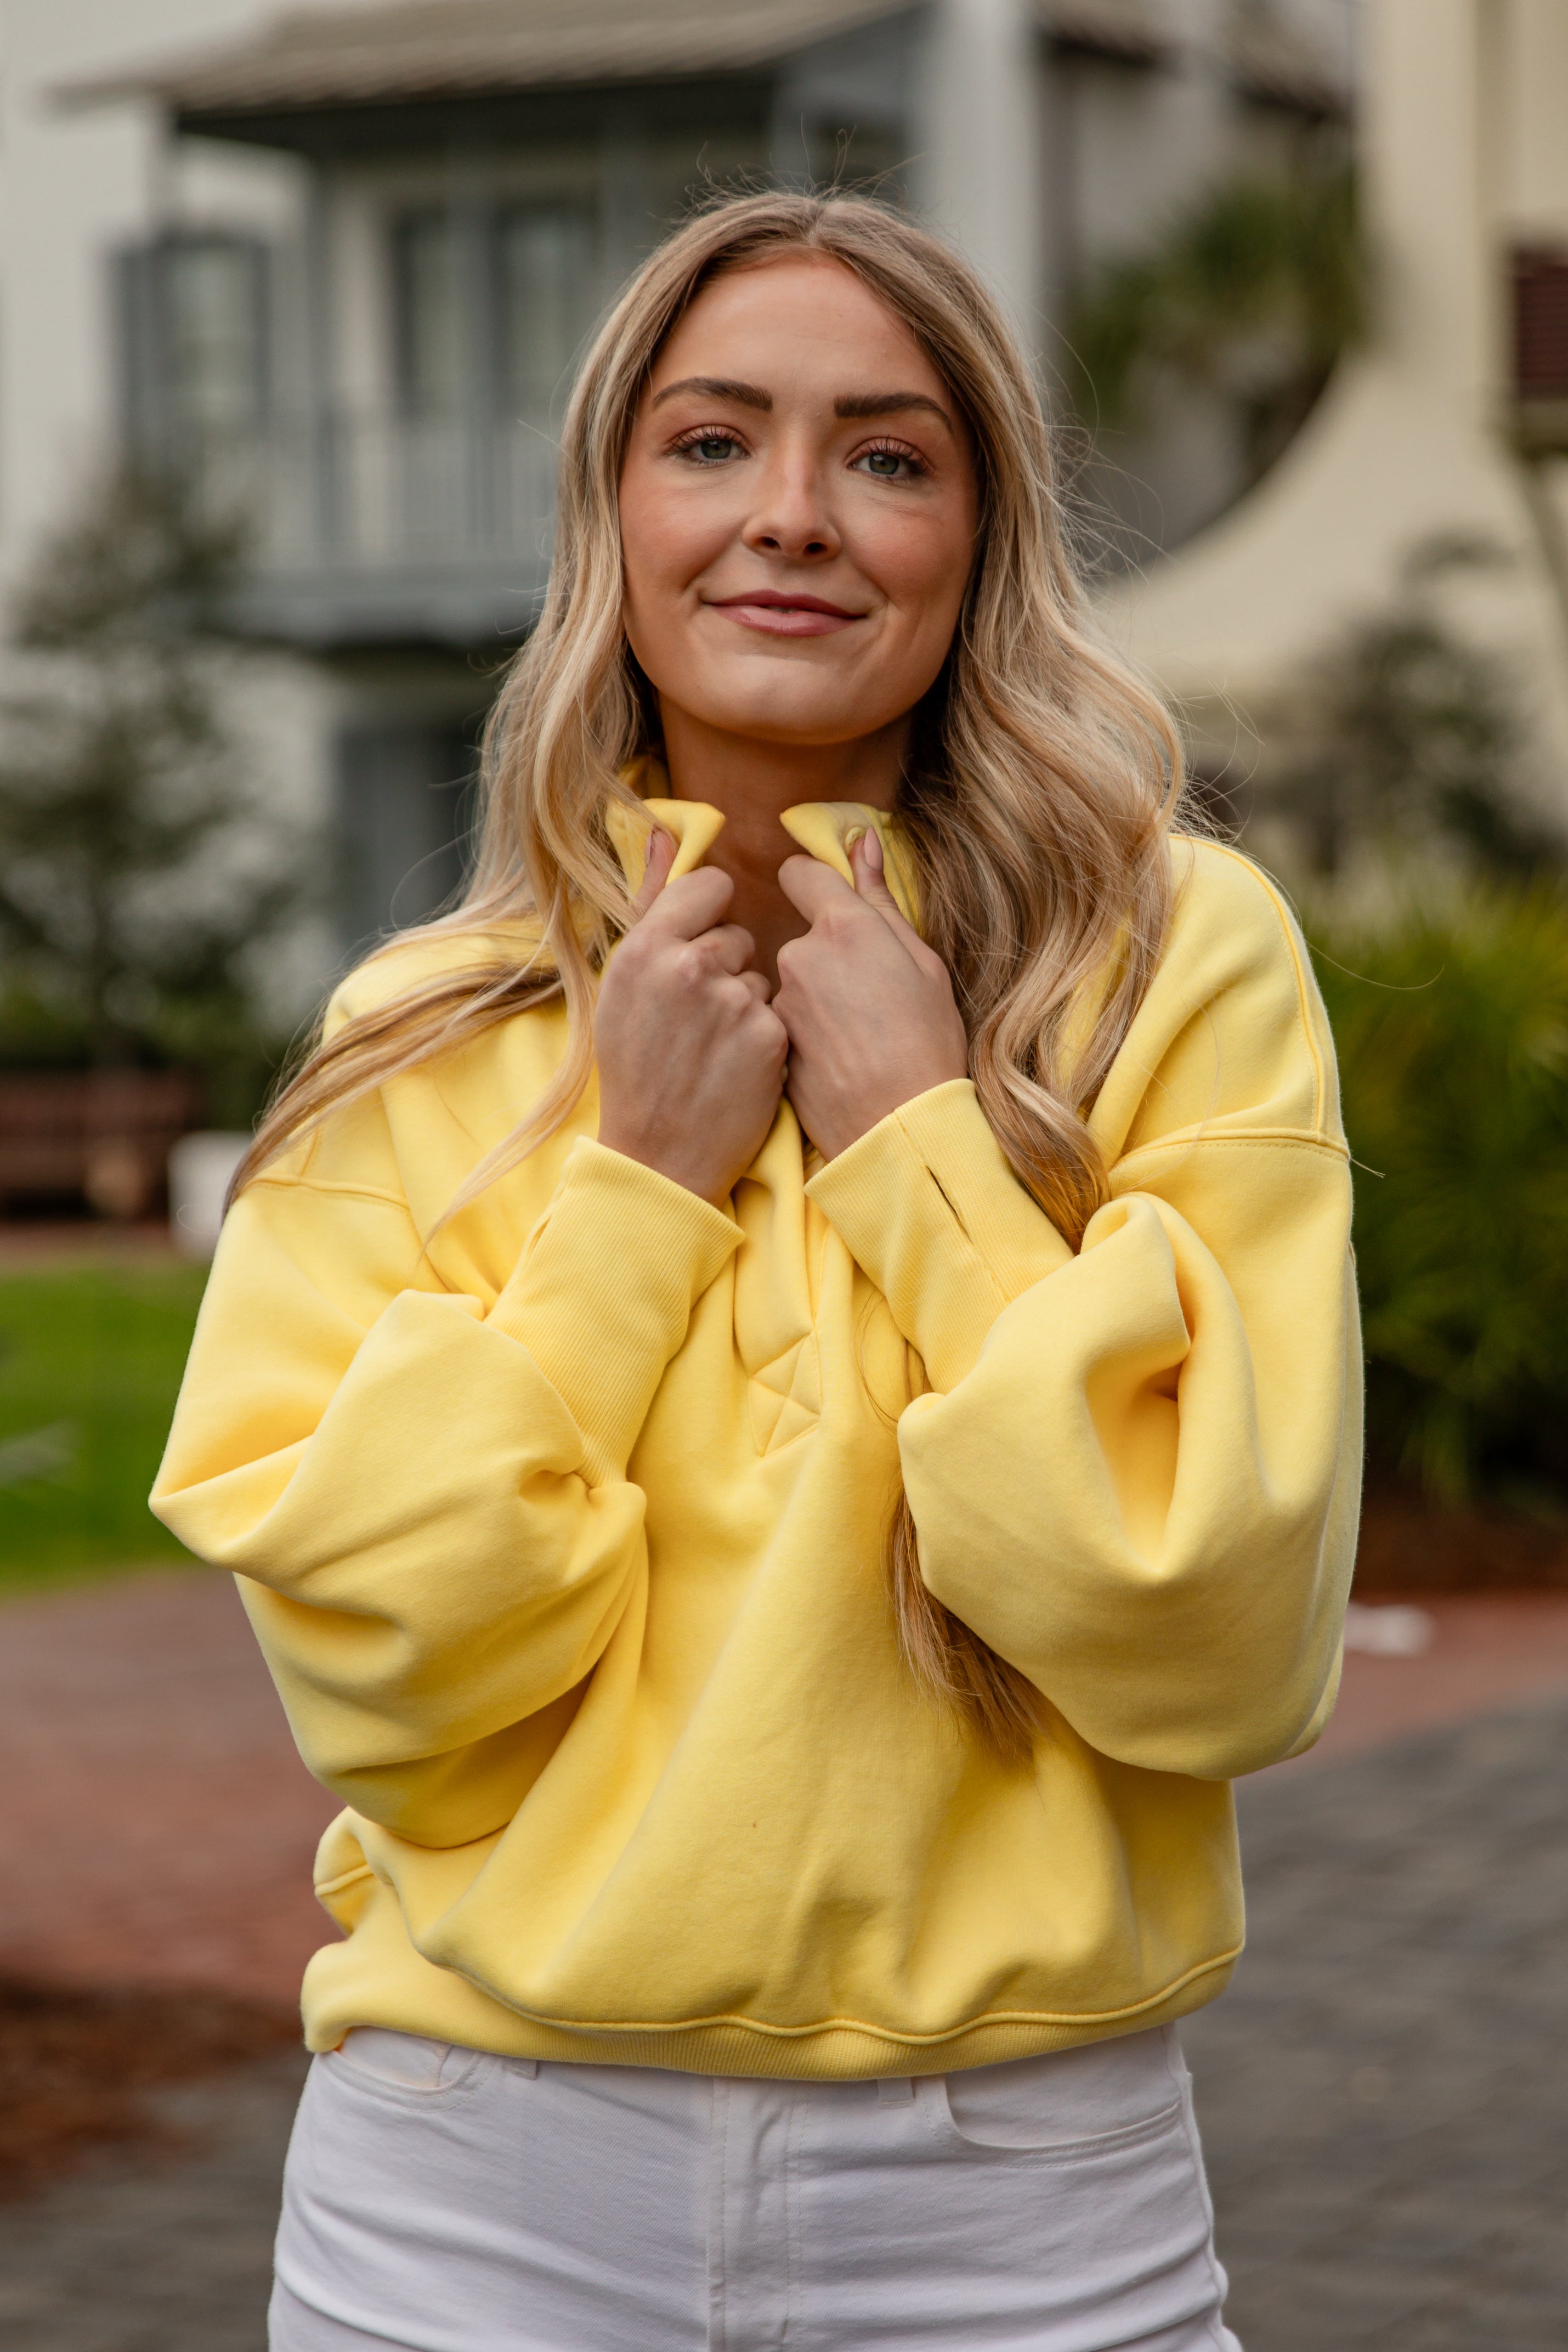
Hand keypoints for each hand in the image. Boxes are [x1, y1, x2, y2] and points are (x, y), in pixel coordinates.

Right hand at [595, 826, 788, 1204]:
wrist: (658, 1155)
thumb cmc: (635, 1068)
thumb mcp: (622, 985)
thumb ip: (652, 908)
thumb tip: (666, 834)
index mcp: (647, 947)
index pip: (710, 888)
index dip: (711, 915)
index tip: (699, 944)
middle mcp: (689, 966)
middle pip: (737, 935)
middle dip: (725, 967)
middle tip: (695, 1018)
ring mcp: (732, 1001)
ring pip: (760, 975)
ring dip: (745, 1004)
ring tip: (712, 1048)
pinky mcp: (769, 1036)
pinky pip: (778, 1013)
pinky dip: (764, 1037)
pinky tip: (736, 1067)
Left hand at [774, 828, 968, 1159]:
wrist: (899, 1126)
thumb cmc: (928, 1041)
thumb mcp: (923, 962)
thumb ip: (881, 899)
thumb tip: (861, 841)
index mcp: (844, 925)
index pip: (800, 873)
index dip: (815, 887)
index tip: (831, 907)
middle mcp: (800, 955)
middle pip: (801, 936)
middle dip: (826, 956)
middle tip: (866, 997)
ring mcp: (780, 1002)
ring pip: (793, 983)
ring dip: (815, 999)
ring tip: (854, 1037)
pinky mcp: (769, 1041)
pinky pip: (785, 1022)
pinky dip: (805, 1034)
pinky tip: (836, 1060)